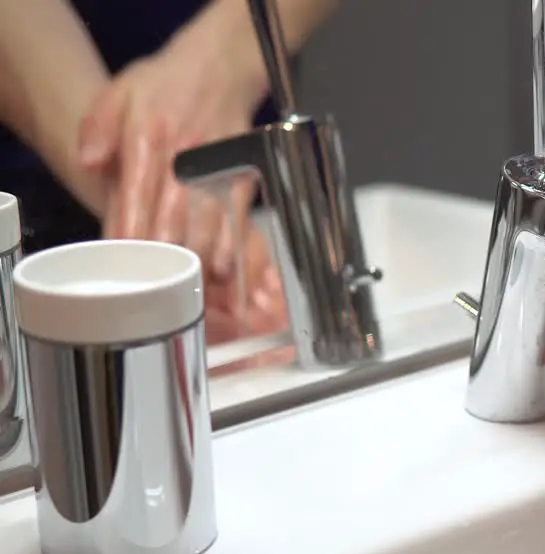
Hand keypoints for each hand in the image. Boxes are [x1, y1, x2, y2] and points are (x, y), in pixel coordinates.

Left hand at [78, 28, 261, 260]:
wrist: (220, 67)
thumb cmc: (165, 85)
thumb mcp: (119, 91)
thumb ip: (98, 126)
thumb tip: (88, 161)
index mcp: (148, 133)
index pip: (138, 185)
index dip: (131, 219)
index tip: (123, 248)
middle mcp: (184, 151)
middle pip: (174, 207)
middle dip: (164, 245)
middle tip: (154, 279)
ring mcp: (216, 164)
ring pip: (207, 215)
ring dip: (197, 251)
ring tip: (188, 281)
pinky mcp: (240, 174)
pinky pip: (237, 213)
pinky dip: (230, 242)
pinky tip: (222, 266)